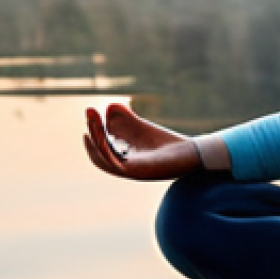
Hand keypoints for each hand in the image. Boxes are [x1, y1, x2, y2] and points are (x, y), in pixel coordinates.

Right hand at [83, 102, 202, 180]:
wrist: (190, 154)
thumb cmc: (167, 143)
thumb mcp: (141, 127)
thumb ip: (126, 118)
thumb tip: (109, 106)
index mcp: (123, 158)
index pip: (100, 147)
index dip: (93, 130)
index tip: (89, 112)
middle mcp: (124, 167)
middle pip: (98, 152)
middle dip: (92, 130)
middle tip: (89, 110)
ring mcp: (129, 171)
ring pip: (103, 158)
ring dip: (96, 137)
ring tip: (93, 119)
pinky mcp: (136, 172)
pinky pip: (114, 163)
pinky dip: (105, 148)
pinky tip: (103, 133)